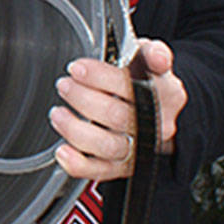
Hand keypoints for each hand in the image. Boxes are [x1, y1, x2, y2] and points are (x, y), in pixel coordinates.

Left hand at [50, 37, 186, 180]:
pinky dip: (78, 164)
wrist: (160, 113)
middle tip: (64, 85)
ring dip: (75, 129)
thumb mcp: (151, 60)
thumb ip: (152, 53)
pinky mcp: (124, 167)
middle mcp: (156, 125)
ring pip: (107, 145)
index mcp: (167, 95)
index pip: (131, 86)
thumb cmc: (148, 82)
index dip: (99, 76)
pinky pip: (100, 171)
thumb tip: (159, 56)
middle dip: (82, 98)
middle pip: (116, 115)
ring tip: (57, 113)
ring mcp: (140, 148)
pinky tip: (62, 151)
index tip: (77, 67)